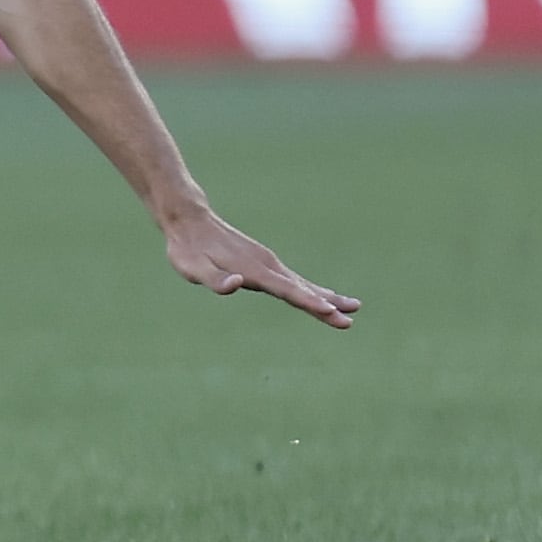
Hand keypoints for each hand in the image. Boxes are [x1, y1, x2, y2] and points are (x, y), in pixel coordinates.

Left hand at [161, 205, 358, 327]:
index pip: (285, 290)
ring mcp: (268, 263)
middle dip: (325, 305)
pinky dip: (314, 289)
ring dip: (327, 297)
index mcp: (252, 270)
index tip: (329, 311)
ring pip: (302, 283)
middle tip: (350, 320)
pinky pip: (295, 279)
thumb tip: (237, 284)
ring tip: (354, 307)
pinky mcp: (265, 263)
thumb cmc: (187, 250)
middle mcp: (266, 265)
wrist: (189, 221)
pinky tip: (327, 297)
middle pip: (301, 289)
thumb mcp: (191, 267)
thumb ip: (214, 279)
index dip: (307, 301)